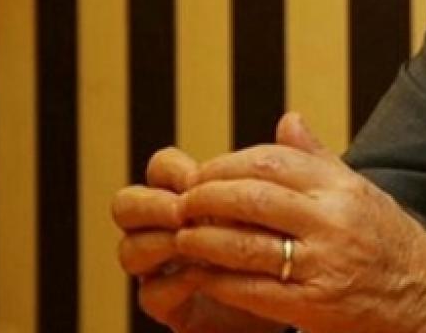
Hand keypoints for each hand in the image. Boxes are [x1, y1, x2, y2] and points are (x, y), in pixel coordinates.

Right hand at [113, 147, 284, 332]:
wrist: (298, 296)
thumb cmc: (285, 243)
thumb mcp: (288, 202)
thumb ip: (286, 165)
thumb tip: (291, 119)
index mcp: (189, 196)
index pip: (160, 169)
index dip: (171, 170)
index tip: (197, 177)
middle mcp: (167, 229)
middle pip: (127, 205)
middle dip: (150, 204)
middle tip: (182, 210)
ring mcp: (163, 268)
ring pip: (130, 249)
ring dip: (160, 243)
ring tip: (193, 241)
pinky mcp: (172, 305)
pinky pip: (153, 293)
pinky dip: (176, 283)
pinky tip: (204, 276)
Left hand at [176, 112, 425, 332]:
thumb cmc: (391, 242)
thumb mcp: (363, 192)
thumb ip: (320, 159)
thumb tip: (287, 120)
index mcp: (344, 188)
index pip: (272, 161)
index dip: (227, 165)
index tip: (204, 173)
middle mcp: (334, 221)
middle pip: (251, 198)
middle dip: (206, 198)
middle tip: (182, 202)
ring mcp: (323, 265)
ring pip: (243, 245)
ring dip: (202, 240)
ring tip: (182, 237)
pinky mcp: (312, 306)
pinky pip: (250, 289)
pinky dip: (217, 279)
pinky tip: (202, 273)